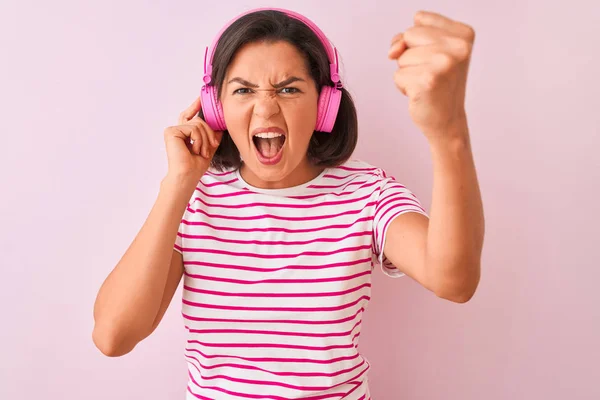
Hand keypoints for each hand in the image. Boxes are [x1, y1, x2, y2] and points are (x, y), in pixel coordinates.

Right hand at [163, 97, 223, 183]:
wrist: (188, 175)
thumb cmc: (195, 166)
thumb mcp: (209, 147)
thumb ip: (212, 135)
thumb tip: (220, 125)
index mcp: (184, 133)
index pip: (190, 115)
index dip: (196, 105)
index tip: (201, 96)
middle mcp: (177, 129)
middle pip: (199, 120)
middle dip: (209, 133)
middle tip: (212, 145)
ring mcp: (173, 130)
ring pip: (198, 124)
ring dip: (205, 140)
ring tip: (201, 152)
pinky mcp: (171, 131)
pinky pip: (193, 128)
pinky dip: (198, 140)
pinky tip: (194, 150)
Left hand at [389, 11, 474, 141]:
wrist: (447, 120)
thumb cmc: (438, 84)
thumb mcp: (428, 51)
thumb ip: (406, 38)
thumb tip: (393, 51)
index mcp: (463, 34)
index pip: (419, 18)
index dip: (418, 40)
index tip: (435, 57)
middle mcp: (458, 47)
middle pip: (409, 34)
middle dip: (411, 55)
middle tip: (430, 72)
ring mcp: (444, 64)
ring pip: (401, 56)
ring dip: (407, 72)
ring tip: (426, 83)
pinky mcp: (428, 81)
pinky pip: (397, 76)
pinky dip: (404, 86)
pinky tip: (421, 94)